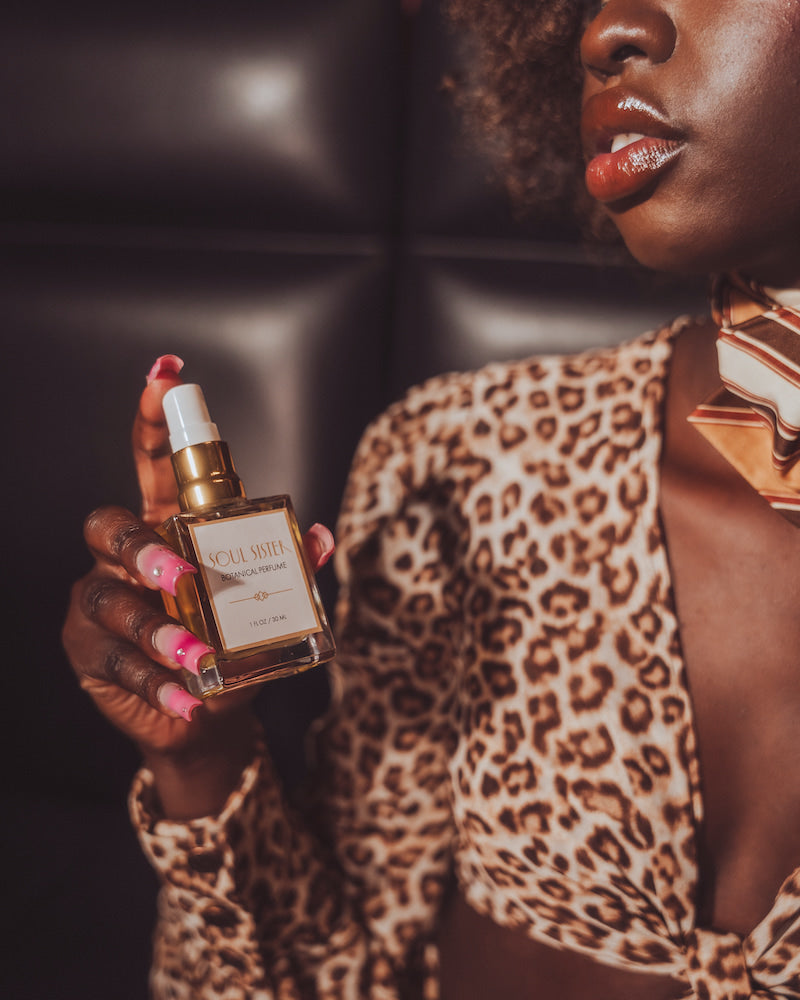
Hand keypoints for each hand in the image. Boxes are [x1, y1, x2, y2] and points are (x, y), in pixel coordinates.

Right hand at [62, 356, 334, 761]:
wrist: (206, 713)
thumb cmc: (228, 642)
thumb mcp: (262, 604)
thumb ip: (287, 567)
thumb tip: (320, 535)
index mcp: (165, 529)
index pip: (152, 466)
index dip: (154, 420)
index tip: (167, 375)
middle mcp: (123, 559)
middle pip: (110, 527)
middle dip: (144, 546)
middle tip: (184, 574)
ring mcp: (99, 605)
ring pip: (110, 601)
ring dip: (157, 629)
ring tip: (198, 656)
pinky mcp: (89, 655)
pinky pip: (115, 662)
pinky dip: (155, 681)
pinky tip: (187, 697)